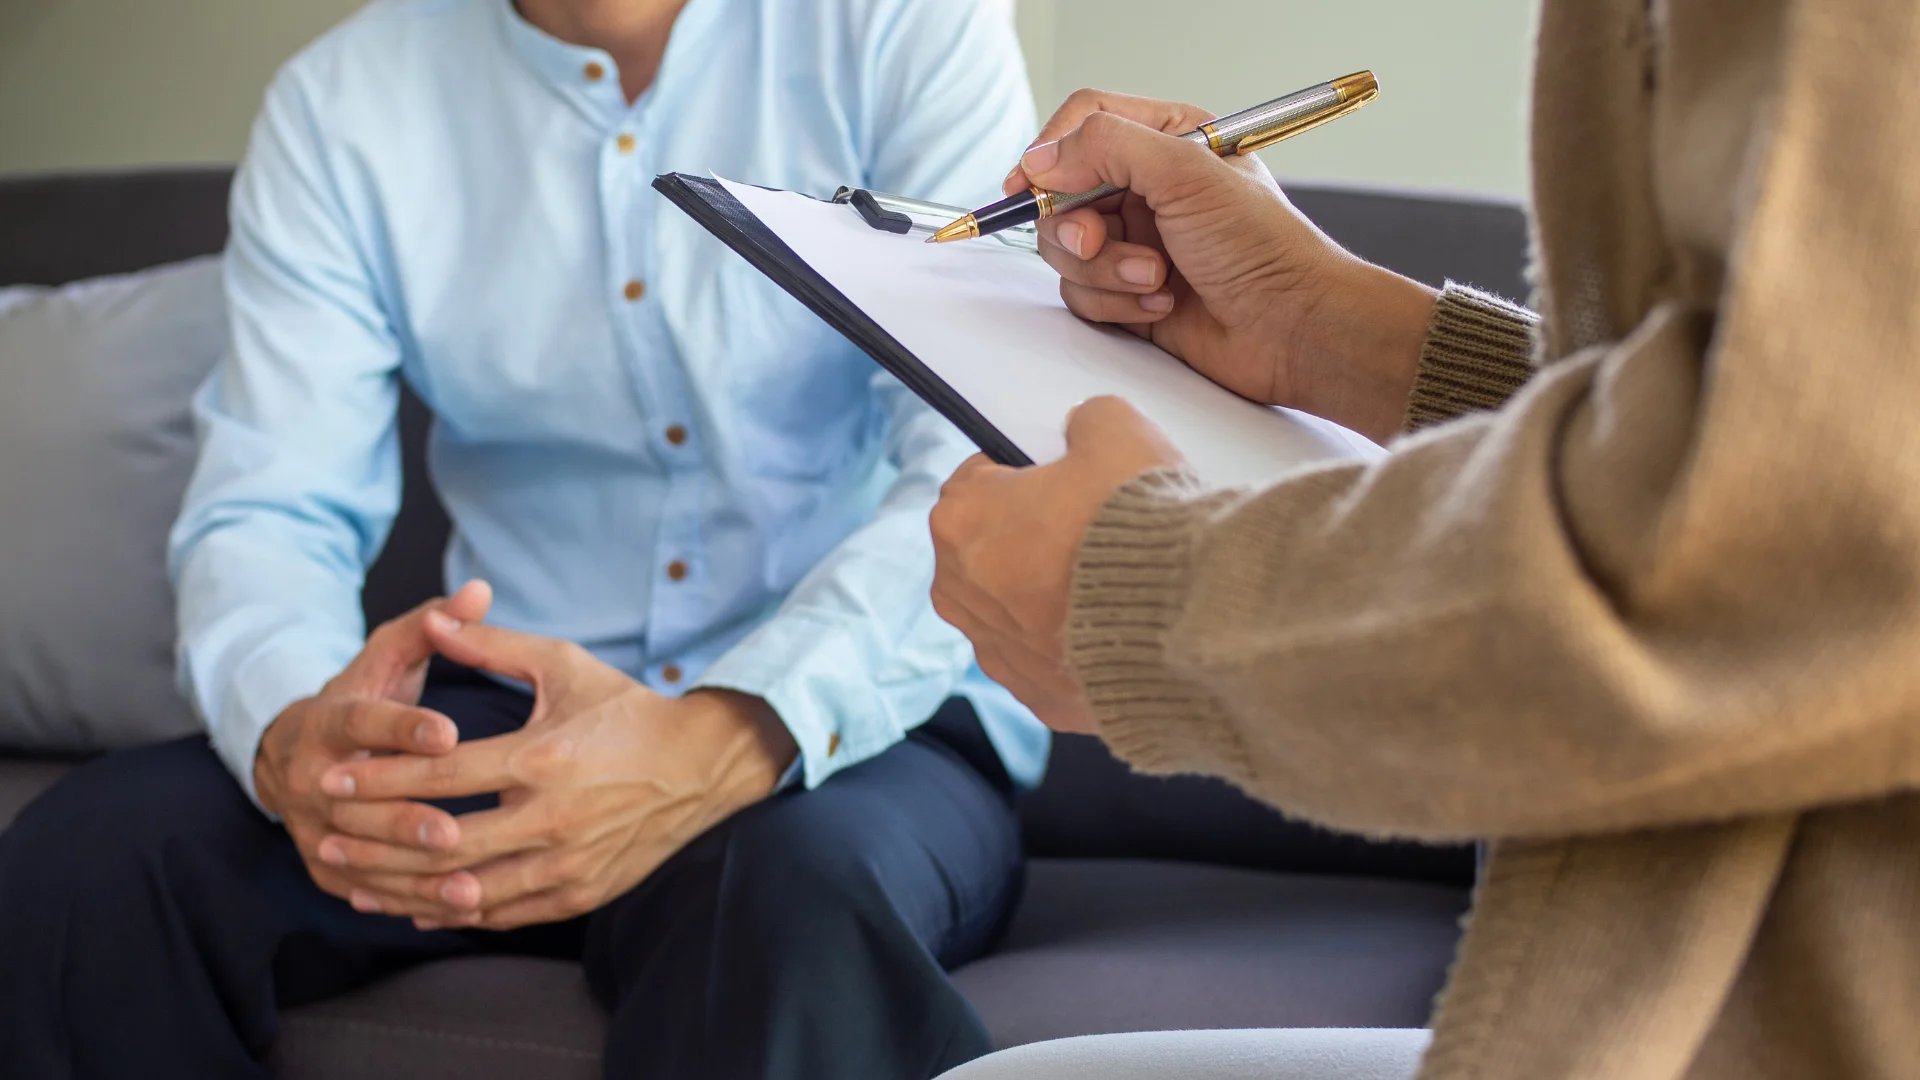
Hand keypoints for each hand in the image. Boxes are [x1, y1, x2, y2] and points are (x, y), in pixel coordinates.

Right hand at [254, 580, 492, 914]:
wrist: (297, 754)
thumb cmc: (364, 697)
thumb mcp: (387, 658)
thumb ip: (432, 626)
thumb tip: (480, 589)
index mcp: (328, 720)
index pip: (363, 721)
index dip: (403, 727)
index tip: (448, 733)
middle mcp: (311, 777)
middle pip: (359, 802)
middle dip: (407, 818)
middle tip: (458, 831)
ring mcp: (313, 827)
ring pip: (362, 856)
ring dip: (413, 874)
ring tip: (469, 885)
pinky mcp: (323, 866)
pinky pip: (366, 890)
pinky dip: (408, 902)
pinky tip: (456, 910)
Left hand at [312, 623, 796, 929]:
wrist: (700, 767)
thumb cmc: (628, 710)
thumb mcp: (564, 666)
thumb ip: (493, 647)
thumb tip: (433, 620)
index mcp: (544, 759)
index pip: (442, 776)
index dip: (379, 779)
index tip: (332, 779)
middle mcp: (554, 819)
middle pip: (442, 841)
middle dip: (375, 841)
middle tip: (326, 834)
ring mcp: (567, 863)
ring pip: (467, 889)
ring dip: (403, 887)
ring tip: (354, 879)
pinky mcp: (579, 893)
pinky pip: (503, 913)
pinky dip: (454, 911)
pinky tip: (414, 904)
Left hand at [931, 397, 1184, 733]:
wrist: (1186, 621)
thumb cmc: (1138, 523)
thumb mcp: (1117, 431)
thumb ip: (1087, 421)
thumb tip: (1085, 431)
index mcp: (958, 520)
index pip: (980, 479)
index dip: (1027, 472)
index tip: (1067, 478)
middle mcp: (960, 594)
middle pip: (991, 549)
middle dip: (1032, 537)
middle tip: (1095, 528)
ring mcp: (998, 655)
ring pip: (1016, 610)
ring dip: (1051, 594)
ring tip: (1114, 581)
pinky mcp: (1039, 698)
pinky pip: (1051, 660)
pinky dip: (1077, 645)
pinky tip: (1120, 627)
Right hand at [1005, 90, 1439, 442]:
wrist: (1293, 330)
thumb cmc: (1265, 249)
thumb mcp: (1187, 174)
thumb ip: (1107, 148)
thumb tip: (1042, 158)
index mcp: (1169, 140)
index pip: (1084, 124)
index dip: (1050, 153)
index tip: (1027, 185)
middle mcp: (1149, 188)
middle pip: (1062, 194)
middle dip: (1077, 228)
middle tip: (1098, 242)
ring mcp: (1138, 242)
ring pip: (1067, 251)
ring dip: (1104, 271)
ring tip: (1155, 278)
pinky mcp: (1131, 293)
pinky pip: (1083, 295)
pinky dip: (1115, 305)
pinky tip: (1162, 303)